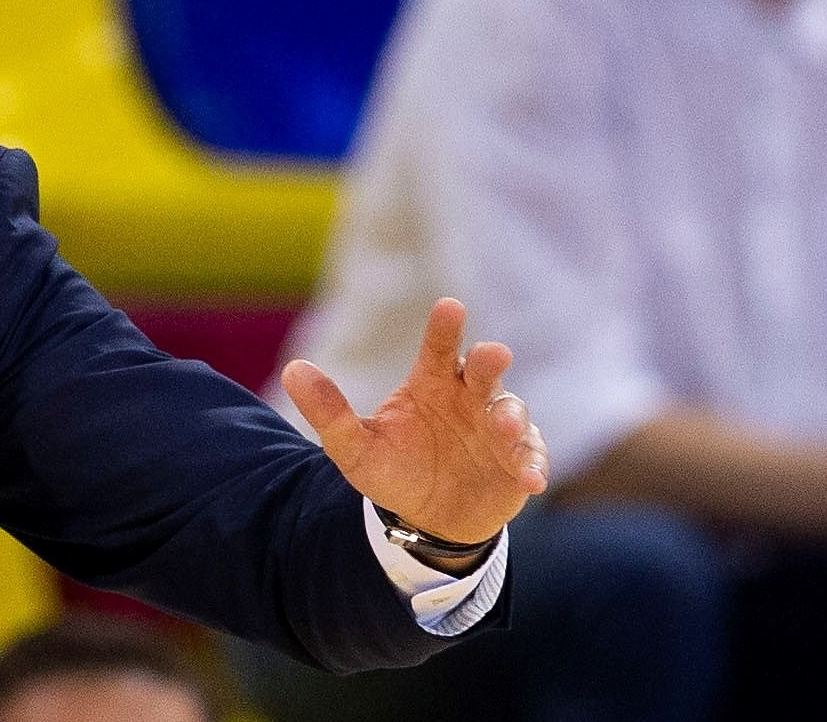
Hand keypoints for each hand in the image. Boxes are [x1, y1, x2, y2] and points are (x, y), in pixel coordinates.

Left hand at [283, 298, 548, 549]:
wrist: (425, 520)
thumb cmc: (392, 471)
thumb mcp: (354, 448)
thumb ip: (329, 413)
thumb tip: (292, 369)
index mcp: (431, 384)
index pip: (438, 348)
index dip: (445, 328)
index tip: (450, 306)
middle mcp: (468, 399)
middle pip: (483, 371)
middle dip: (490, 360)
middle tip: (493, 355)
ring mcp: (497, 430)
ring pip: (512, 412)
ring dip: (513, 417)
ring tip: (505, 426)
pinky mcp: (518, 463)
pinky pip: (530, 459)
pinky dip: (533, 465)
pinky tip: (530, 479)